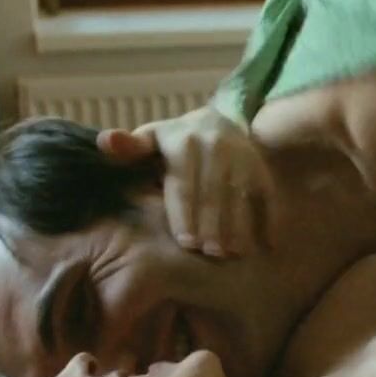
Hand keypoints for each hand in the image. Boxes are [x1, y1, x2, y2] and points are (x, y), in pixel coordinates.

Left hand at [98, 107, 277, 257]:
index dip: (185, 213)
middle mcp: (216, 146)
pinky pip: (267, 195)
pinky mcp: (261, 168)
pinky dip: (270, 220)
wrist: (218, 122)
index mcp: (183, 141)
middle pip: (213, 193)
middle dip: (212, 225)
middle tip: (209, 255)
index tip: (186, 242)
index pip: (184, 183)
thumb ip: (128, 147)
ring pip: (241, 196)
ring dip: (239, 226)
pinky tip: (267, 246)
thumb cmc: (173, 142)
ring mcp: (243, 157)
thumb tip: (105, 142)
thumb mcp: (149, 140)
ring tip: (232, 254)